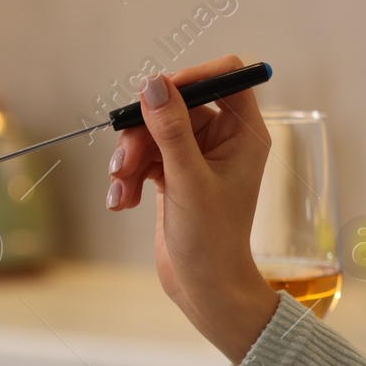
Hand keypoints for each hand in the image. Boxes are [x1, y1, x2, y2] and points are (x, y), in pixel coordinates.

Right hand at [106, 55, 280, 363]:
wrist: (203, 287)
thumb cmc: (211, 241)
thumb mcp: (187, 181)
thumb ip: (170, 130)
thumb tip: (153, 84)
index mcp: (244, 133)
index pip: (224, 77)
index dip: (189, 79)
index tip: (155, 96)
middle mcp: (223, 139)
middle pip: (175, 107)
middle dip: (143, 132)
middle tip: (124, 162)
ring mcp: (196, 157)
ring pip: (153, 133)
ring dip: (129, 158)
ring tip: (121, 190)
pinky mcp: (173, 175)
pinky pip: (144, 157)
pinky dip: (129, 176)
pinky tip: (123, 202)